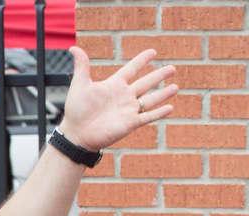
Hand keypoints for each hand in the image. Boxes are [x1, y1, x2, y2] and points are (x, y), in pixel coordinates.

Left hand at [59, 47, 176, 151]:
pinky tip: (170, 107)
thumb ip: (82, 66)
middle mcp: (124, 96)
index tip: (153, 52)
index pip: (131, 69)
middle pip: (146, 83)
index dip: (141, 61)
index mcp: (114, 85)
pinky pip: (148, 117)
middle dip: (159, 75)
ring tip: (175, 86)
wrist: (77, 134)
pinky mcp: (131, 123)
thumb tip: (73, 48)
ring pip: (151, 99)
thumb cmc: (76, 110)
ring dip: (163, 93)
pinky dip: (159, 112)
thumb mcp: (80, 85)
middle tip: (173, 68)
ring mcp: (128, 110)